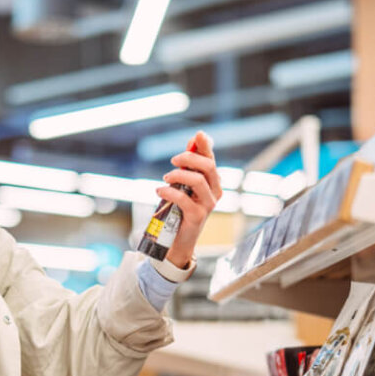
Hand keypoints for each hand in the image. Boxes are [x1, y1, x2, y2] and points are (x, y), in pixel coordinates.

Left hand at [156, 130, 221, 268]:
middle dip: (189, 158)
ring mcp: (208, 205)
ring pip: (198, 180)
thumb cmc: (179, 211)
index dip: (206, 146)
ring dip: (179, 175)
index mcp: (212, 183)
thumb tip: (191, 142)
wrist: (178, 240)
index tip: (198, 135)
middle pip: (208, 166)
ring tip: (165, 178)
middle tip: (172, 161)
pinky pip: (184, 199)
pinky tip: (160, 191)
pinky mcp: (198, 216)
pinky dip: (170, 192)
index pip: (211, 160)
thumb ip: (187, 167)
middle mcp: (215, 192)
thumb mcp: (182, 186)